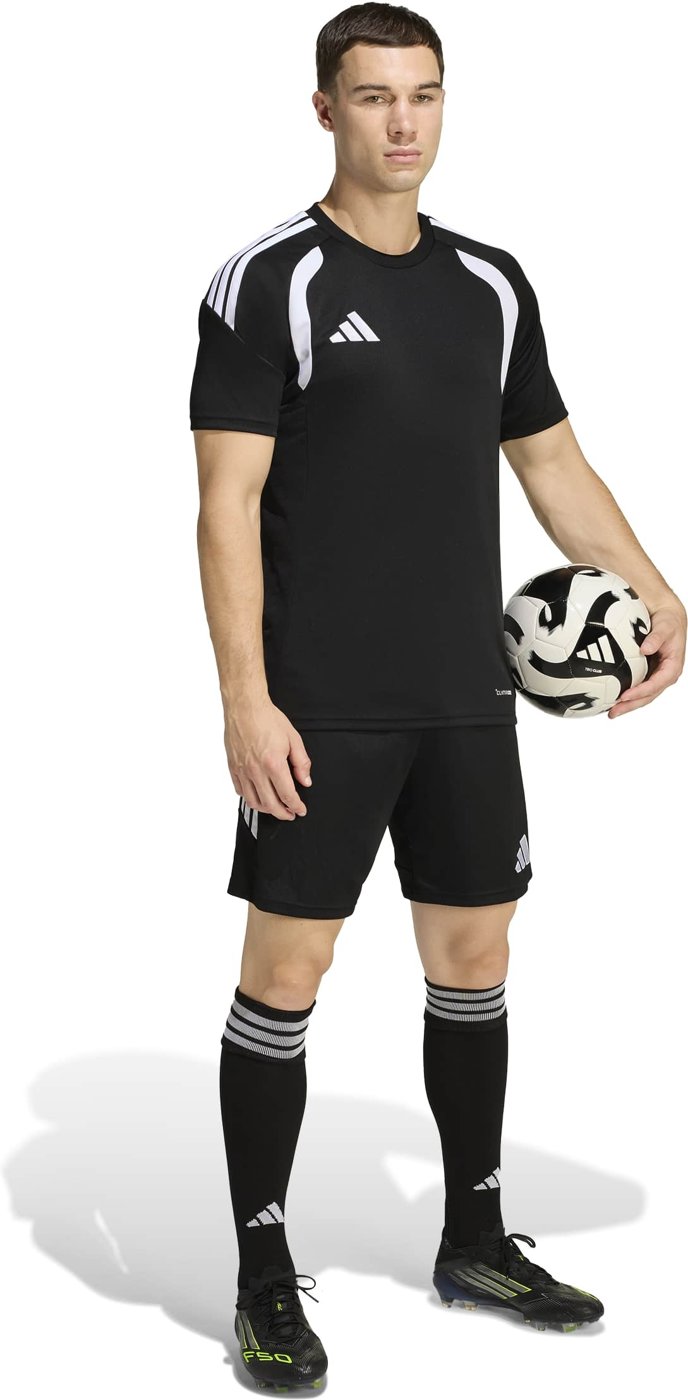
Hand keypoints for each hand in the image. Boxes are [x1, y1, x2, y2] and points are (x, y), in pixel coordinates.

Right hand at [224, 697, 312, 817]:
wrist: (245, 707)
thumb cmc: (267, 719)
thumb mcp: (293, 738)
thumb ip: (301, 762)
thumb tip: (305, 780)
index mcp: (273, 763)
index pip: (287, 795)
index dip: (296, 806)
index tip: (300, 810)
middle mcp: (256, 770)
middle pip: (270, 804)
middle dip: (283, 814)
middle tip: (290, 814)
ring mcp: (242, 770)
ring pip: (253, 801)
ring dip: (266, 809)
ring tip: (275, 808)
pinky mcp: (233, 767)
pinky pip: (240, 791)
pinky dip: (250, 798)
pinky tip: (258, 796)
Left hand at [607, 601, 686, 717]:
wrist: (667, 618)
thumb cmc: (669, 622)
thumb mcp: (665, 627)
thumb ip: (656, 638)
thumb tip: (644, 649)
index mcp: (672, 668)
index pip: (656, 685)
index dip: (640, 692)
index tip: (624, 696)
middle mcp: (663, 676)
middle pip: (647, 696)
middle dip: (631, 705)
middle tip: (613, 712)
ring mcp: (655, 677)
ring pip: (641, 696)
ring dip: (627, 705)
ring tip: (610, 712)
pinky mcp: (647, 674)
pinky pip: (636, 687)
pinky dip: (625, 695)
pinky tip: (611, 699)